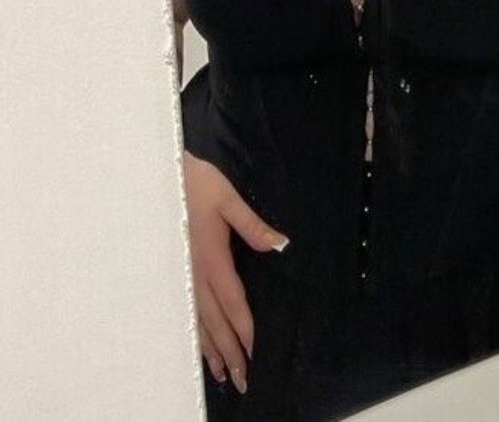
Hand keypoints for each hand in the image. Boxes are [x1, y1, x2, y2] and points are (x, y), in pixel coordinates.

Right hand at [183, 152, 288, 393]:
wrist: (158, 177)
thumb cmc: (196, 184)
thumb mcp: (228, 199)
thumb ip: (253, 225)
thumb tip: (280, 245)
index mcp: (212, 259)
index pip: (233, 303)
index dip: (245, 329)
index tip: (256, 352)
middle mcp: (196, 275)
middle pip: (216, 322)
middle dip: (232, 351)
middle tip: (246, 379)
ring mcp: (183, 277)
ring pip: (200, 322)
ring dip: (213, 350)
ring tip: (227, 376)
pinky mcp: (177, 273)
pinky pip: (188, 311)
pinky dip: (197, 333)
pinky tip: (201, 346)